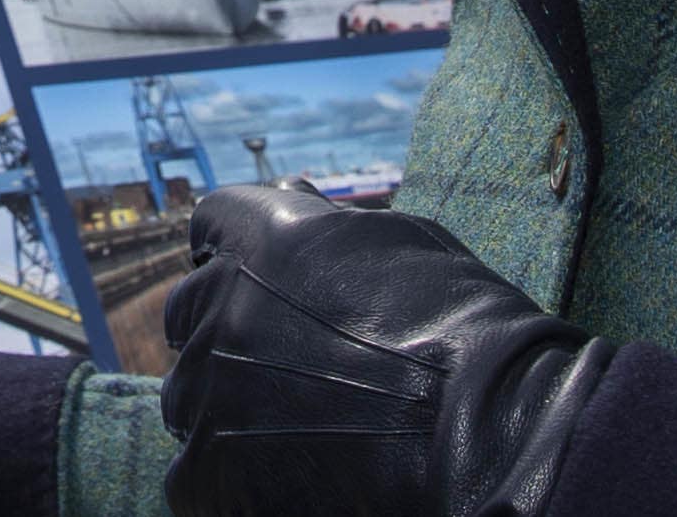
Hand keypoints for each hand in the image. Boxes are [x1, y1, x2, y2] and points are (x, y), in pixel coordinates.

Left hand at [157, 185, 606, 516]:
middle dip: (228, 331)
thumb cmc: (464, 331)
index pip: (212, 228)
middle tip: (285, 368)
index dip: (237, 255)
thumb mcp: (400, 242)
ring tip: (293, 432)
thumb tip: (291, 198)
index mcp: (263, 238)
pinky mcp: (210, 473)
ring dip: (225, 406)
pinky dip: (225, 477)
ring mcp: (211, 393)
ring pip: (187, 396)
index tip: (264, 286)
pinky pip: (191, 471)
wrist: (489, 435)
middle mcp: (223, 307)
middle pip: (190, 313)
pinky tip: (280, 478)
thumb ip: (326, 225)